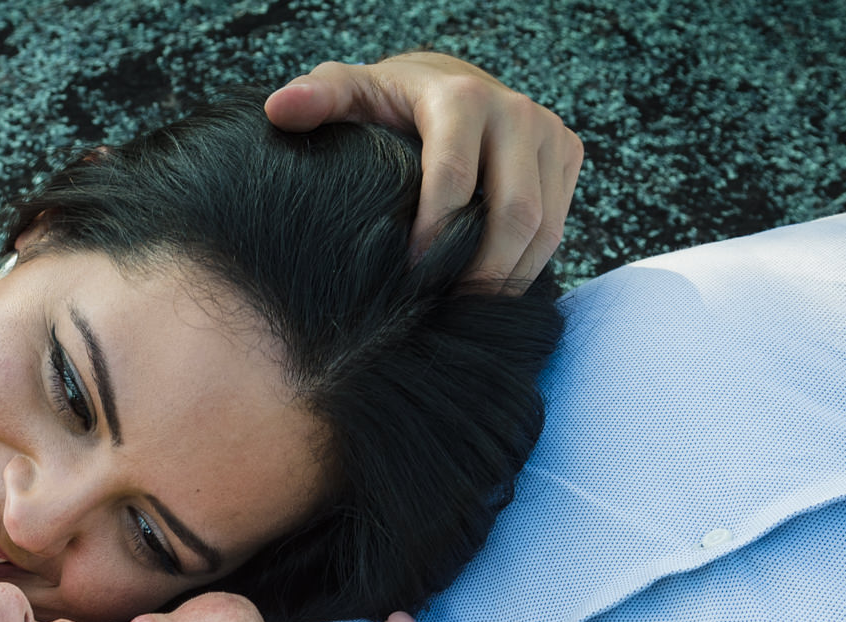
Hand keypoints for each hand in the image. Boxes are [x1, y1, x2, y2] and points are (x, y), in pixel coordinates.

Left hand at [266, 52, 583, 289]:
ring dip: (506, 280)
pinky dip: (526, 268)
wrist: (449, 82)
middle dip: (480, 273)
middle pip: (513, 213)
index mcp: (461, 97)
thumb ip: (318, 97)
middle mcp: (516, 111)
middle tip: (443, 314)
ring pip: (543, 227)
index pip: (457, 180)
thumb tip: (279, 110)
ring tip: (464, 315)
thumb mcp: (350, 90)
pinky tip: (487, 295)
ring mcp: (548, 134)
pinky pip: (557, 227)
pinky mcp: (567, 154)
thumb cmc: (389, 100)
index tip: (407, 279)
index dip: (434, 238)